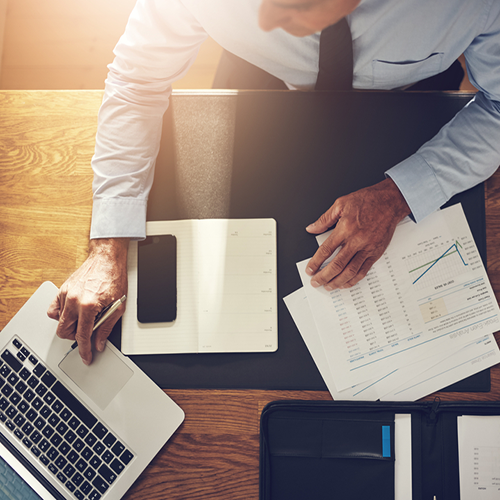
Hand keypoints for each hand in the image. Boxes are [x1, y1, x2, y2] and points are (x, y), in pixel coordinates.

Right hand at [47, 238, 128, 364]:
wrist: (107, 258)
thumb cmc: (114, 277)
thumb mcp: (118, 306)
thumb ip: (107, 327)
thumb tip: (99, 343)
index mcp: (89, 306)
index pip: (82, 336)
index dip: (84, 350)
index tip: (86, 357)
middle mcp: (74, 300)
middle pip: (64, 331)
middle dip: (75, 337)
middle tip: (86, 334)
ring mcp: (66, 294)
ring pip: (58, 321)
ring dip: (70, 325)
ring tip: (83, 320)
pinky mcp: (62, 289)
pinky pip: (53, 309)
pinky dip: (61, 315)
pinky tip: (72, 313)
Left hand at [305, 178, 409, 289]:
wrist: (390, 201)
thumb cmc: (367, 200)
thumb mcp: (341, 203)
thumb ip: (324, 219)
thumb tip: (311, 228)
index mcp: (345, 228)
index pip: (326, 250)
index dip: (316, 262)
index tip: (310, 270)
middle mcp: (356, 240)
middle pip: (337, 265)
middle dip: (324, 276)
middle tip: (316, 282)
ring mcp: (367, 248)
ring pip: (350, 271)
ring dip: (337, 282)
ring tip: (328, 286)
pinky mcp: (376, 253)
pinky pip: (363, 271)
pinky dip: (353, 280)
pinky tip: (345, 283)